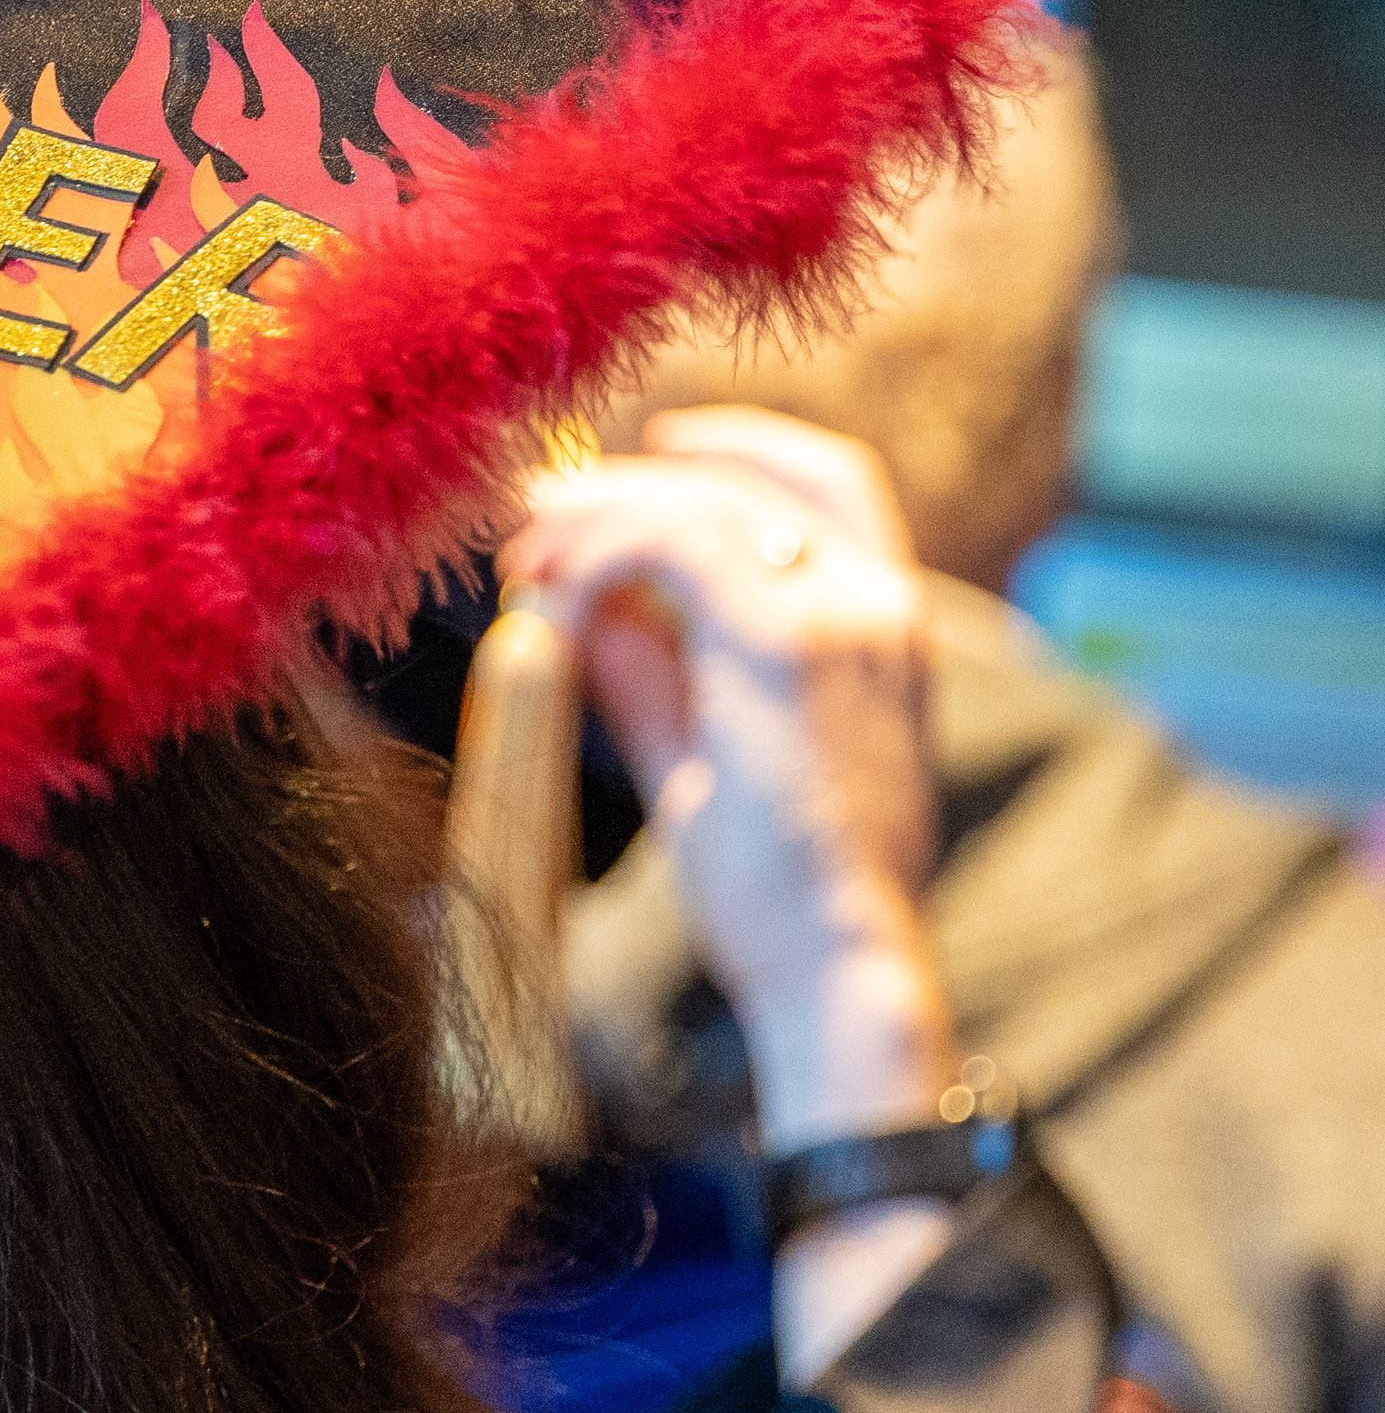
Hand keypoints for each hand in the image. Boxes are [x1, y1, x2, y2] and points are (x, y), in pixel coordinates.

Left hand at [498, 407, 953, 1151]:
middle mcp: (881, 604)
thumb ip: (651, 674)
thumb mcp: (705, 752)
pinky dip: (602, 547)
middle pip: (749, 483)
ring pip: (704, 504)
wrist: (837, 962)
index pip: (825, 485)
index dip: (734, 450)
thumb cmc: (778, 885)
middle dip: (630, 485)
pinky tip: (549, 582)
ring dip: (602, 513)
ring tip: (525, 551)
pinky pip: (676, 545)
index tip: (644, 454)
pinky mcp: (787, 645)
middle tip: (536, 508)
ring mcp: (844, 617)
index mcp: (888, 625)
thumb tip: (583, 609)